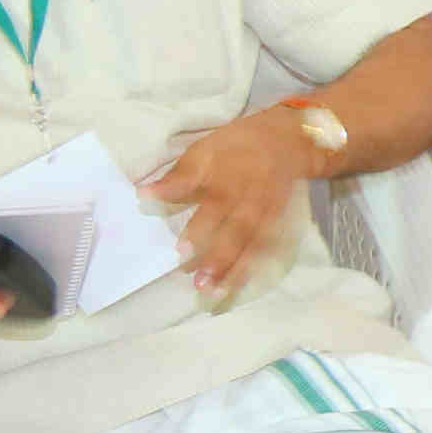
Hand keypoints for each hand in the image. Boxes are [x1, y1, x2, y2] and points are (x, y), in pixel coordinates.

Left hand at [148, 108, 319, 296]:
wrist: (289, 140)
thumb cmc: (237, 147)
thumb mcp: (205, 150)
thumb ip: (177, 176)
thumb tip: (142, 194)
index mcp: (223, 175)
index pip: (203, 195)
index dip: (188, 215)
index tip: (174, 244)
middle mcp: (245, 195)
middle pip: (233, 228)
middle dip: (216, 254)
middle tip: (194, 277)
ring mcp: (265, 211)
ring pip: (251, 242)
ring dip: (234, 268)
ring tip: (214, 292)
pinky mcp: (277, 221)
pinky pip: (266, 247)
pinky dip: (253, 267)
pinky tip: (236, 285)